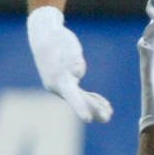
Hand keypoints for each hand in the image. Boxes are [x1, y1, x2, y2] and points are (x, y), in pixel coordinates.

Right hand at [27, 6, 112, 122]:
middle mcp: (57, 86)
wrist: (43, 36)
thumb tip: (78, 72)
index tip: (88, 119)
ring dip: (94, 106)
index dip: (80, 108)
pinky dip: (90, 98)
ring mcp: (59, 86)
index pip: (72, 96)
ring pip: (79, 99)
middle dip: (93, 109)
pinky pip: (78, 94)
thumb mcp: (67, 46)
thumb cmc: (57, 39)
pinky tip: (103, 102)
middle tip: (108, 117)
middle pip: (78, 101)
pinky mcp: (64, 82)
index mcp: (58, 79)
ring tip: (110, 113)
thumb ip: (74, 60)